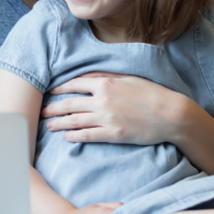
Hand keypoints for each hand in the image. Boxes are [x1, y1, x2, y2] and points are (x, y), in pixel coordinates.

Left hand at [43, 72, 192, 144]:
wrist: (172, 114)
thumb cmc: (152, 94)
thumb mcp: (129, 78)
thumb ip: (106, 76)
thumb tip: (86, 76)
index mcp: (105, 83)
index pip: (73, 84)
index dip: (58, 89)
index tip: (49, 92)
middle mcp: (102, 100)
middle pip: (69, 104)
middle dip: (52, 108)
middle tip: (40, 111)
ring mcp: (106, 117)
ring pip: (74, 120)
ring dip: (58, 123)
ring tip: (48, 125)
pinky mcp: (113, 133)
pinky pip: (87, 135)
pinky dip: (74, 136)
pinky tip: (66, 137)